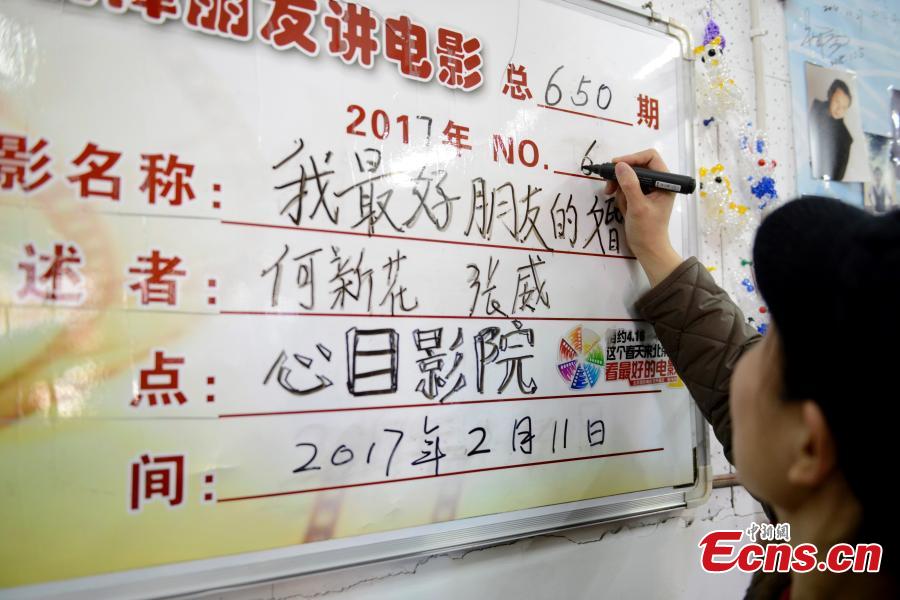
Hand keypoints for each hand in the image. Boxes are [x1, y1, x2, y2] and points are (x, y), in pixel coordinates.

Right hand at [605, 149, 682, 285]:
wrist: (647, 249)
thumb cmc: (647, 230)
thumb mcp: (637, 207)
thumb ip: (629, 185)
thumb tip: (620, 166)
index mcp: (665, 182)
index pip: (650, 158)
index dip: (633, 158)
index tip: (616, 165)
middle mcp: (657, 183)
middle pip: (637, 167)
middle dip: (622, 177)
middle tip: (608, 186)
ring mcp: (648, 190)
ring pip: (628, 178)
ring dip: (619, 188)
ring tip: (618, 202)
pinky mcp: (639, 197)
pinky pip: (626, 189)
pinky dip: (620, 196)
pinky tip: (622, 207)